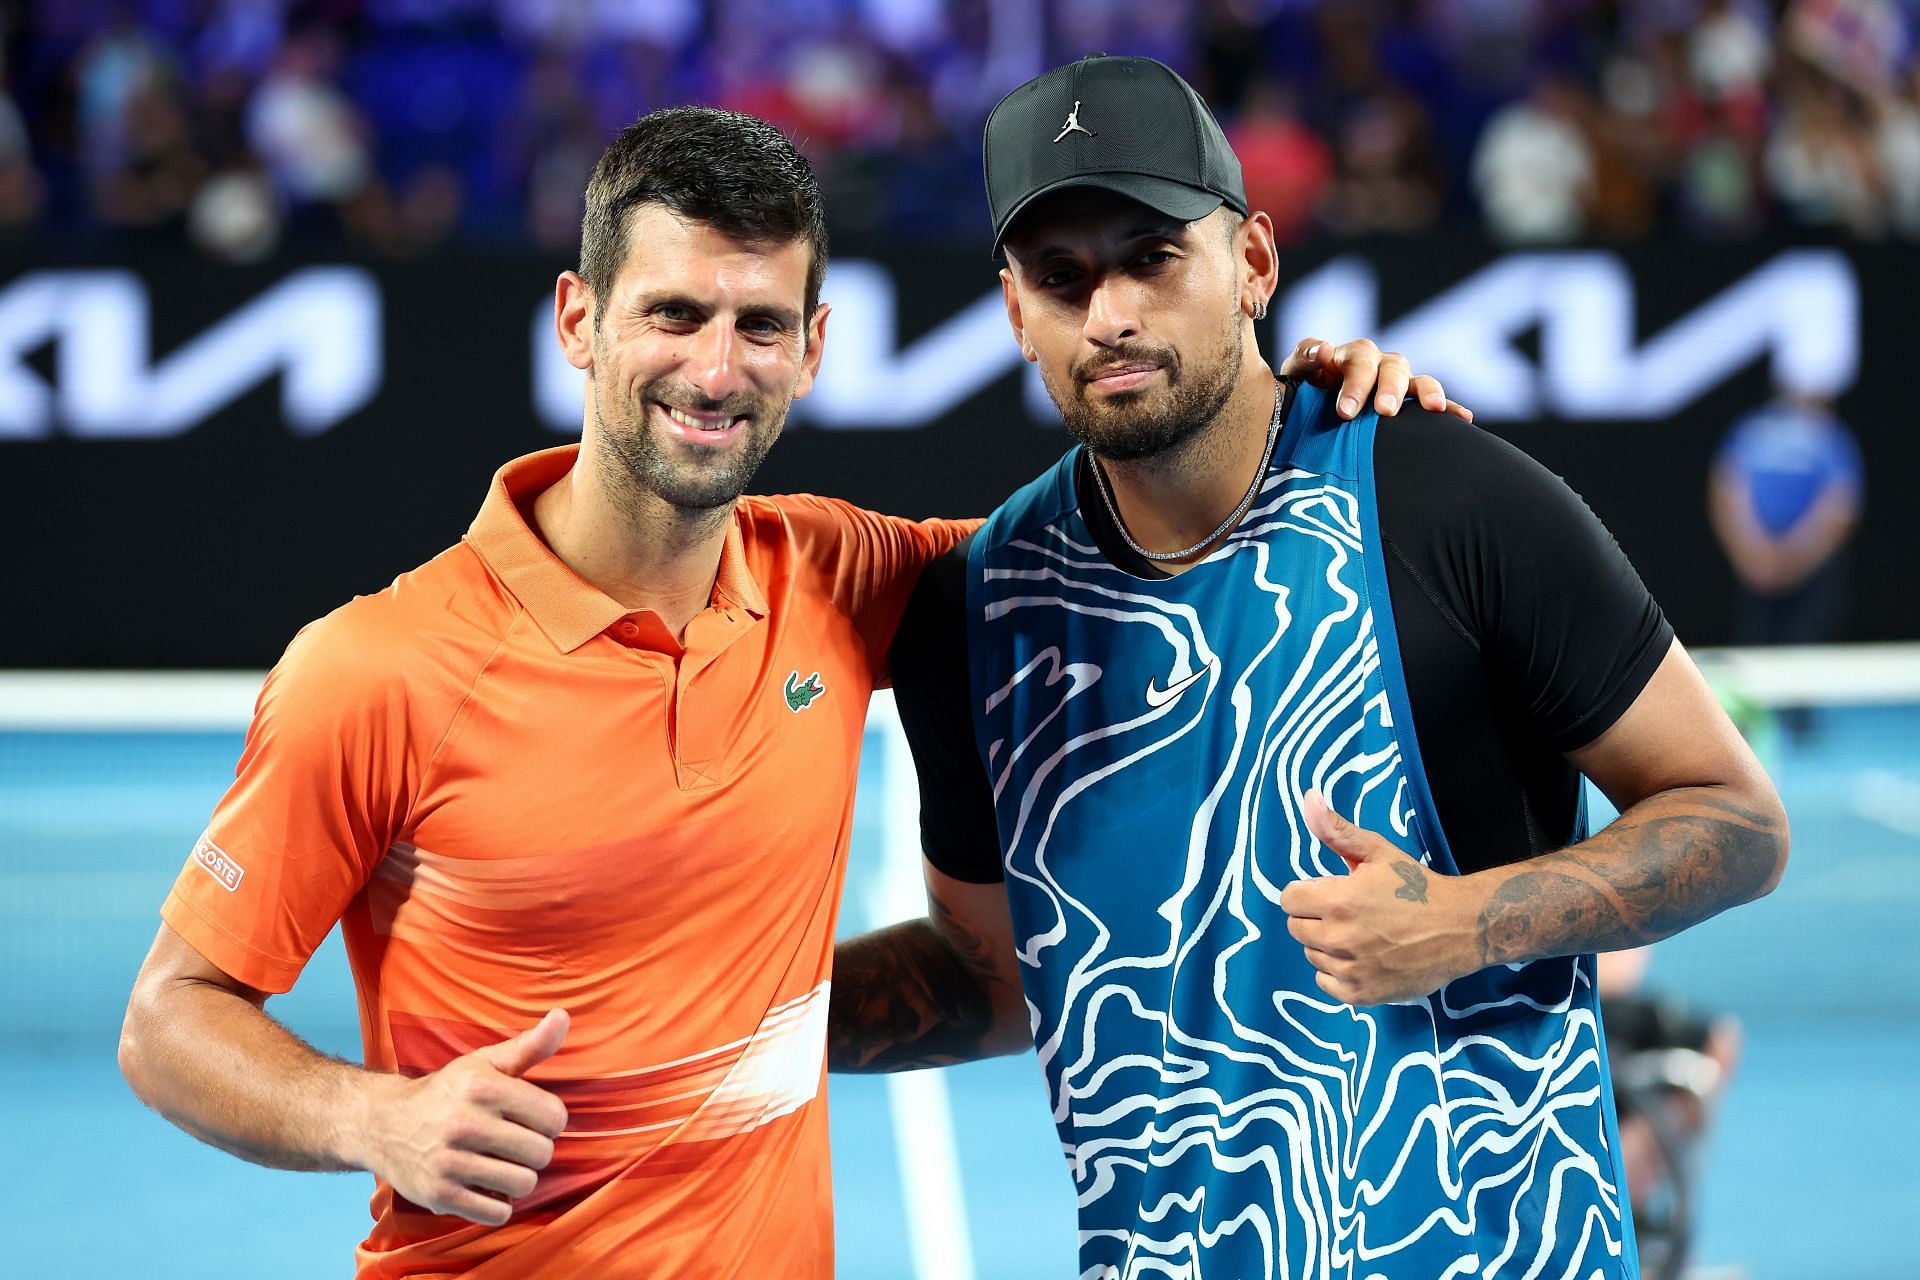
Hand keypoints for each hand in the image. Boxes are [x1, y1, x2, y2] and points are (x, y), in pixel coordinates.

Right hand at [357, 1009, 570, 1224]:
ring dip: (518, 1178)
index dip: (549, 1120)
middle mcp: (464, 1123)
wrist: (382, 1124)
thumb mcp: (485, 1063)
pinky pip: (497, 1213)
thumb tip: (563, 1016)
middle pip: (542, 1153)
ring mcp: (449, 1162)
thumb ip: (530, 1045)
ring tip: (502, 1164)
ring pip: (524, 1184)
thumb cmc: (447, 1091)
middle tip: (514, 1143)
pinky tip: (484, 1186)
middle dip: (534, 1150)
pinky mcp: (438, 1195)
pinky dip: (498, 1204)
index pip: (555, 1117)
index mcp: (482, 1087)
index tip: (530, 1118)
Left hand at [1277, 337, 1472, 422]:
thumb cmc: (1301, 393)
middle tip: (1383, 411)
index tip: (1345, 411)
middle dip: (1388, 389)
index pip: (1356, 359)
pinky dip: (1449, 408)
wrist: (1310, 414)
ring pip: (1415, 379)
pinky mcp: (1410, 403)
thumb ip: (1304, 358)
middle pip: (1390, 367)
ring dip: (1425, 392)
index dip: (1354, 383)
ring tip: (1432, 408)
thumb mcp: (1294, 375)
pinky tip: (1463, 418)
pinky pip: (1433, 402)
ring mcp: (1396, 383)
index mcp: (1348, 356)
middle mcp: (1376, 364)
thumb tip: (1325, 349)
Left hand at [1278, 792, 1478, 1004]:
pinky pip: (1327, 983)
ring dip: (1327, 946)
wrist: (1461, 928)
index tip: (1330, 892)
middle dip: (1316, 917)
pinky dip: (1338, 973)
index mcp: (1338, 900)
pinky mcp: (1362, 994)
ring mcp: (1350, 970)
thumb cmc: (1416, 887)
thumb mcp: (1377, 851)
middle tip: (1349, 913)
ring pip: (1312, 955)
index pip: (1289, 899)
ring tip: (1361, 935)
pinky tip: (1362, 958)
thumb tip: (1308, 797)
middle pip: (1297, 928)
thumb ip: (1336, 829)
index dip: (1308, 893)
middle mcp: (1339, 938)